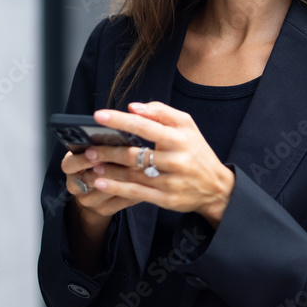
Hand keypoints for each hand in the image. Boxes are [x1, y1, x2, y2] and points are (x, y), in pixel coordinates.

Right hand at [60, 148, 140, 274]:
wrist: (92, 195)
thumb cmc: (94, 164)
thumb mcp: (89, 152)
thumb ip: (99, 144)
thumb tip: (116, 131)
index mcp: (70, 168)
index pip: (70, 164)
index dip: (84, 159)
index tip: (96, 153)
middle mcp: (76, 186)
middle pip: (91, 178)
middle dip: (110, 168)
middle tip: (128, 159)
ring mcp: (89, 201)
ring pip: (108, 190)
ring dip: (126, 178)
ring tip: (141, 167)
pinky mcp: (103, 210)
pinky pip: (121, 201)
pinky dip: (135, 189)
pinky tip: (147, 181)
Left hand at [85, 101, 234, 227]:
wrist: (217, 187)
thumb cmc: (196, 151)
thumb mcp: (186, 125)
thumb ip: (160, 112)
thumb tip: (133, 107)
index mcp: (179, 138)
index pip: (145, 126)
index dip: (120, 120)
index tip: (98, 116)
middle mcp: (176, 160)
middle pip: (135, 154)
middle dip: (109, 151)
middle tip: (90, 147)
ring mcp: (171, 182)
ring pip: (133, 175)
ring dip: (109, 170)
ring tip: (90, 163)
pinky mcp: (166, 200)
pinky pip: (137, 194)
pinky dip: (116, 188)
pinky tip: (100, 182)